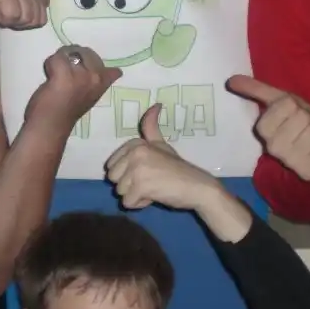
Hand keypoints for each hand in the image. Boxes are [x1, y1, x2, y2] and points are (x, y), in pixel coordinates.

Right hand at [0, 0, 48, 29]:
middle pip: (36, 19)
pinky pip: (14, 16)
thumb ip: (29, 6)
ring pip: (26, 18)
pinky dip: (1, 18)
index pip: (41, 18)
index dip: (22, 23)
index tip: (6, 13)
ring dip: (8, 20)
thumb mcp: (11, 9)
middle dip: (17, 23)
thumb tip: (47, 2)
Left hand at [24, 46, 120, 132]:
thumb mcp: (89, 95)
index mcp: (102, 84)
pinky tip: (50, 78)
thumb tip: (116, 71)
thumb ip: (97, 82)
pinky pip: (56, 57)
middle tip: (65, 73)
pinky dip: (50, 65)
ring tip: (56, 75)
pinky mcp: (64, 74)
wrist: (51, 126)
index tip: (96, 70)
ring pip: (69, 51)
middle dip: (73, 56)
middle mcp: (96, 77)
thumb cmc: (67, 114)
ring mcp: (81, 75)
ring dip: (60, 60)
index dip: (96, 64)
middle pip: (85, 51)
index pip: (111, 69)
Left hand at [105, 104, 222, 212]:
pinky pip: (127, 202)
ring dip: (135, 195)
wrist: (198, 187)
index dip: (127, 172)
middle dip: (128, 184)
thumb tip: (155, 104)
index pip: (112, 164)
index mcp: (135, 143)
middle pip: (112, 178)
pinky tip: (155, 196)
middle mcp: (134, 153)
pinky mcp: (141, 186)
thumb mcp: (162, 144)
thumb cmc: (178, 168)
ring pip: (119, 191)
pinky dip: (140, 204)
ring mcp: (137, 169)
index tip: (147, 170)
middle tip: (150, 181)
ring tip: (153, 188)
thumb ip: (151, 127)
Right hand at [226, 74, 309, 182]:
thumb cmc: (294, 123)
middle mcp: (274, 147)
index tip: (292, 114)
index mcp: (263, 129)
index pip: (287, 103)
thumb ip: (256, 89)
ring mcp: (292, 161)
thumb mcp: (278, 102)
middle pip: (303, 116)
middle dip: (308, 118)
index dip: (294, 106)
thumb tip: (230, 80)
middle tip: (303, 126)